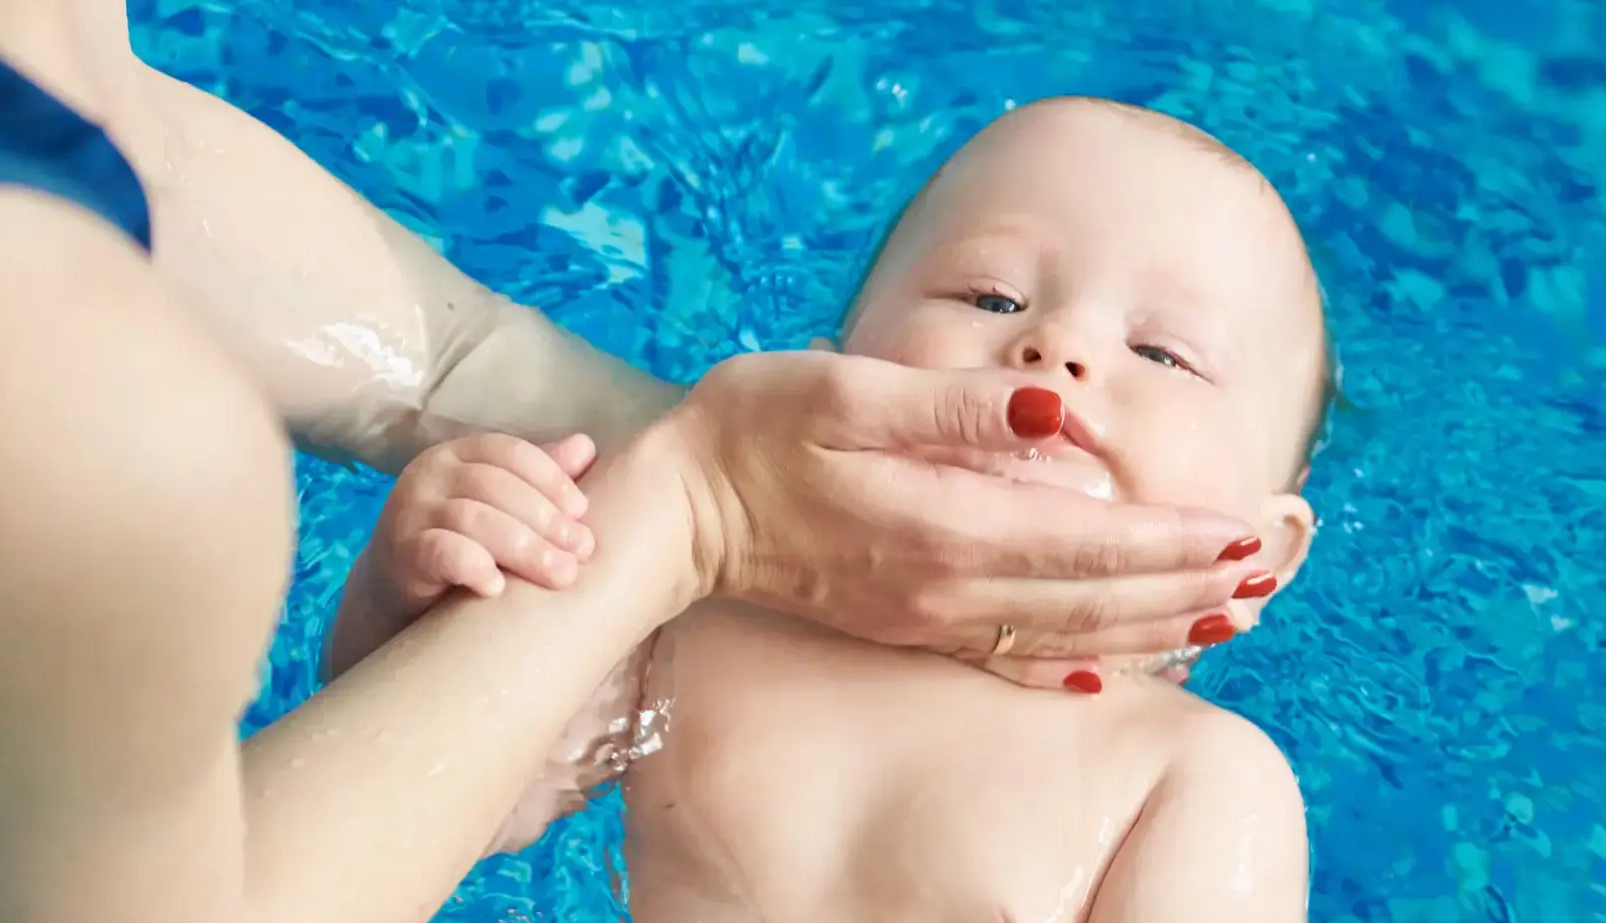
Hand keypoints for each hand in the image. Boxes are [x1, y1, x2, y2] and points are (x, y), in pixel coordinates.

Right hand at [364, 433, 598, 620]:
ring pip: (474, 519)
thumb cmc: (461, 538)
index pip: (510, 453)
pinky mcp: (401, 552)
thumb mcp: (500, 504)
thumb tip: (586, 447)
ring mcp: (411, 510)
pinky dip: (473, 566)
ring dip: (526, 548)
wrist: (398, 585)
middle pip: (497, 486)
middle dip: (547, 519)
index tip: (583, 511)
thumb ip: (538, 478)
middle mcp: (431, 473)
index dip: (551, 479)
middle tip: (583, 550)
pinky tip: (500, 588)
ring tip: (562, 573)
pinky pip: (440, 552)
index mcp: (460, 453)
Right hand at [654, 350, 1268, 689]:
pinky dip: (1077, 662)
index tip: (1244, 532)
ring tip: (1224, 617)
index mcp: (943, 523)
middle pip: (1095, 600)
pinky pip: (1010, 656)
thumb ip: (956, 409)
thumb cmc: (754, 428)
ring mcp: (925, 616)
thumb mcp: (846, 391)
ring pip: (1067, 635)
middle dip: (1188, 589)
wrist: (680, 509)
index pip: (1089, 542)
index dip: (1174, 540)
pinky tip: (1115, 666)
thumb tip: (1057, 418)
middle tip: (1266, 576)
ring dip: (1153, 627)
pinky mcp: (905, 625)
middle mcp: (945, 585)